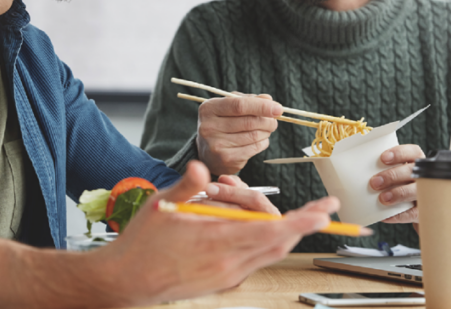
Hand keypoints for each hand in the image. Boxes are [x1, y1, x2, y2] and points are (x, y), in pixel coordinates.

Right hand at [97, 161, 335, 305]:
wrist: (125, 281)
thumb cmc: (142, 242)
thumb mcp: (161, 205)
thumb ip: (188, 186)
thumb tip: (203, 168)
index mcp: (216, 242)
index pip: (270, 232)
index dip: (301, 222)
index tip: (324, 213)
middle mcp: (227, 264)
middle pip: (279, 243)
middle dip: (304, 224)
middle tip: (323, 208)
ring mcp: (227, 276)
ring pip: (270, 252)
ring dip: (280, 229)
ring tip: (259, 203)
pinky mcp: (223, 281)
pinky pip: (255, 260)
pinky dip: (262, 240)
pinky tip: (245, 221)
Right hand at [195, 94, 280, 174]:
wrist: (208, 152)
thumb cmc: (222, 124)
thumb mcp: (230, 107)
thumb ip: (249, 100)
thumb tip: (269, 99)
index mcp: (209, 109)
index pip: (239, 105)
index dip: (261, 106)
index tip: (278, 108)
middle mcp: (208, 127)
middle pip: (249, 121)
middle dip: (267, 120)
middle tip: (274, 120)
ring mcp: (216, 145)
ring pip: (253, 135)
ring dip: (266, 132)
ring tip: (266, 129)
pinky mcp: (226, 159)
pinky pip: (253, 148)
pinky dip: (263, 142)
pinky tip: (260, 140)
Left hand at [371, 144, 423, 223]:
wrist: (411, 209)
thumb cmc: (397, 185)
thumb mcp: (393, 173)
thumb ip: (380, 169)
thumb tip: (351, 170)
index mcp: (416, 162)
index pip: (412, 152)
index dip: (399, 154)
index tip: (383, 158)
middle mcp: (424, 176)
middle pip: (411, 171)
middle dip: (392, 176)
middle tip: (374, 182)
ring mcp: (426, 194)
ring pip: (415, 191)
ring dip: (397, 194)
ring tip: (382, 198)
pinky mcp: (423, 211)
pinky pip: (413, 213)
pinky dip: (398, 215)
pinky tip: (385, 216)